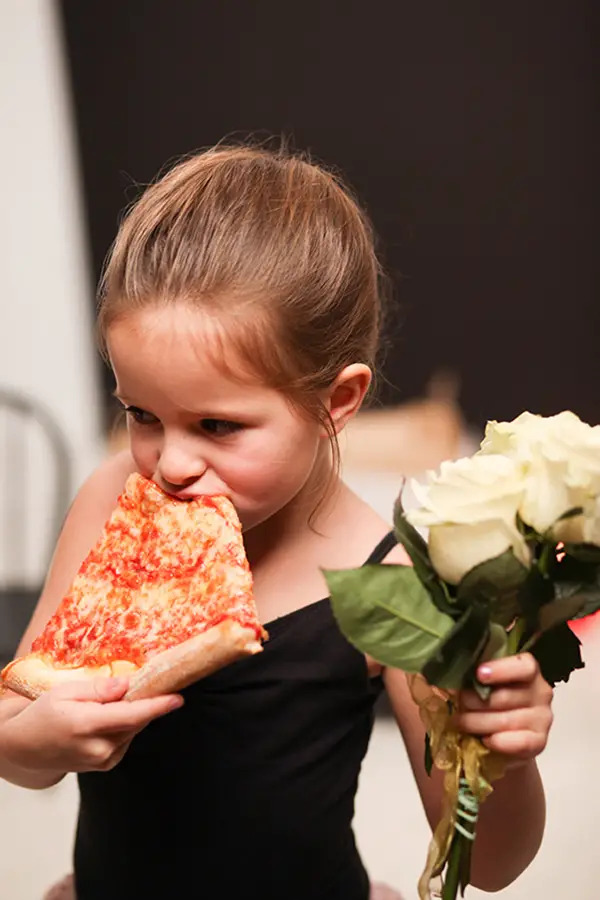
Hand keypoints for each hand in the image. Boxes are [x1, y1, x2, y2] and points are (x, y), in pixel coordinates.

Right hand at [1, 677, 182, 773]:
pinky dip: (124, 726)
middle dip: (142, 702)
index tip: (178, 698)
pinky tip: (107, 720)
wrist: (26, 748)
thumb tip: (127, 684)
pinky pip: (126, 739)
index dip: (157, 706)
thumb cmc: (43, 715)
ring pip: (133, 730)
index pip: (131, 716)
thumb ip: (99, 689)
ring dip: (131, 714)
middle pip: (136, 721)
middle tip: (135, 686)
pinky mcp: (106, 766)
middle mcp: (98, 748)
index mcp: (86, 726)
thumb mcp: (66, 691)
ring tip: (106, 706)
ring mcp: (103, 760)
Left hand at [456, 653, 552, 764]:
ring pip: (506, 720)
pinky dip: (497, 742)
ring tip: (460, 722)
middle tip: (458, 703)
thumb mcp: (479, 684)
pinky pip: (518, 743)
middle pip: (506, 696)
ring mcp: (542, 718)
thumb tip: (434, 669)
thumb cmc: (487, 703)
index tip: (478, 674)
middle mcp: (540, 692)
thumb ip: (468, 674)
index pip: (525, 666)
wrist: (503, 739)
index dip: (502, 669)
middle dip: (475, 701)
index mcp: (527, 671)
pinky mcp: (539, 742)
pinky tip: (483, 740)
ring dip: (477, 723)